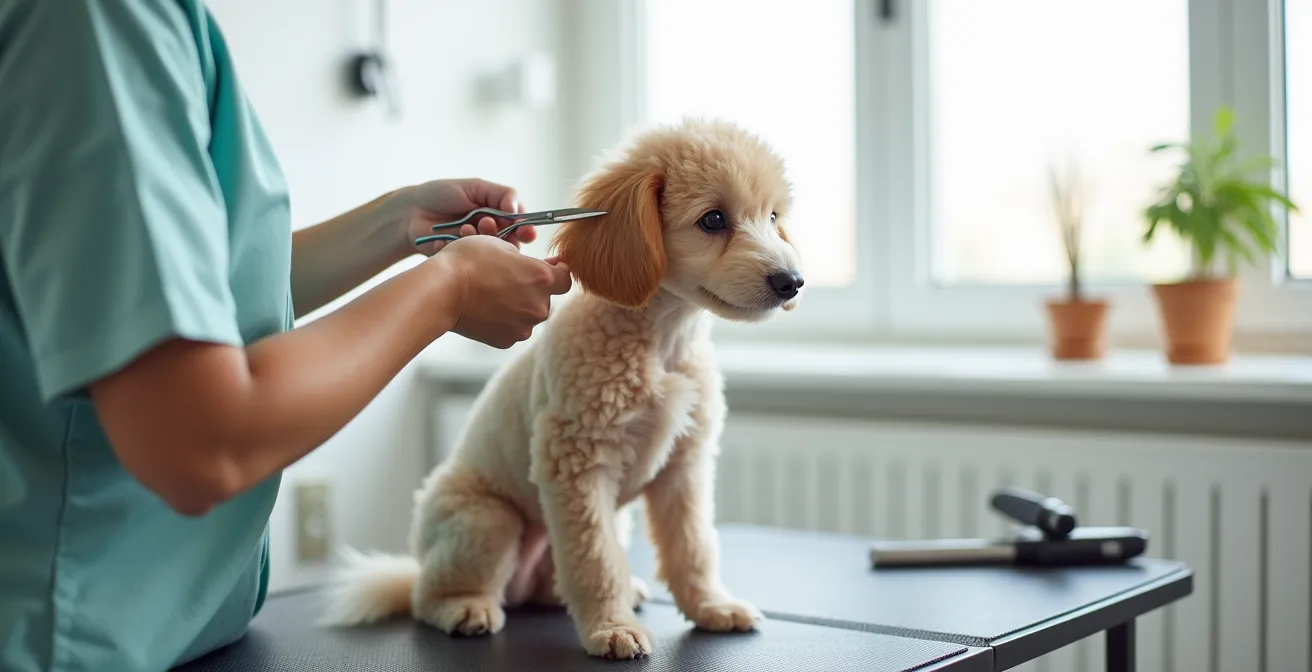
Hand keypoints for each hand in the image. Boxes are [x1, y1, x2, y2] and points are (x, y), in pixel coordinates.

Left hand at [394, 178, 538, 255]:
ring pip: (492, 255)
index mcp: (498, 215)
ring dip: (481, 240)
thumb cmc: (442, 194)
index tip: (524, 230)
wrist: (411, 211)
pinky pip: (469, 263)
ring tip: (464, 228)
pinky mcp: (461, 262)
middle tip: (486, 224)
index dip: (526, 229)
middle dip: (501, 235)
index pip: (520, 225)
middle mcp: (490, 234)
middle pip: (511, 243)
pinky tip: (445, 238)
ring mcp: (477, 250)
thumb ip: (501, 194)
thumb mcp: (475, 186)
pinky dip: (458, 247)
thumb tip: (517, 209)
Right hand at [437, 236, 571, 347]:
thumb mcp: (501, 246)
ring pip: (529, 315)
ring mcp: (523, 326)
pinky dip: (504, 321)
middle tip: (509, 280)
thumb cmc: (468, 262)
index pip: (566, 277)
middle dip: (533, 289)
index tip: (549, 267)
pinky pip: (513, 329)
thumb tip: (533, 267)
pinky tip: (486, 309)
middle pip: (546, 298)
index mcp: (542, 278)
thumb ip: (524, 260)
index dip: (558, 271)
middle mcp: (538, 306)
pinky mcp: (506, 341)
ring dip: (519, 306)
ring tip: (493, 295)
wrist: (441, 291)